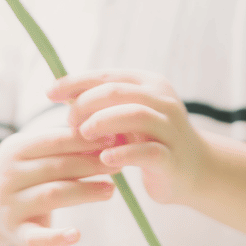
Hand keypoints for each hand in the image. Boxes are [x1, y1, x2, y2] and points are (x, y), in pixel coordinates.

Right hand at [0, 127, 114, 245]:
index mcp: (14, 149)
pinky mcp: (15, 232)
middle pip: (56, 167)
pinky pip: (35, 237)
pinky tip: (76, 235)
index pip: (54, 140)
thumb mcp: (38, 153)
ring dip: (85, 192)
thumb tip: (108, 137)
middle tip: (117, 165)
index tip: (112, 139)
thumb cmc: (29, 172)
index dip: (84, 140)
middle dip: (90, 165)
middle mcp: (7, 176)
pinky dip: (55, 238)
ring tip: (111, 190)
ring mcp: (9, 205)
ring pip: (52, 195)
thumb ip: (66, 144)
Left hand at [47, 70, 210, 204]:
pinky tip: (105, 158)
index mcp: (149, 83)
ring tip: (84, 134)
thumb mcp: (128, 116)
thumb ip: (103, 104)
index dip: (75, 82)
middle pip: (117, 91)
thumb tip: (61, 94)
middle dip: (86, 104)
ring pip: (134, 114)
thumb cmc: (151, 140)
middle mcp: (162, 100)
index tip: (49, 92)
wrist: (195, 170)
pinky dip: (122, 153)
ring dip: (102, 122)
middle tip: (70, 122)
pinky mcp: (171, 157)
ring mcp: (170, 128)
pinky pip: (146, 151)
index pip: (106, 75)